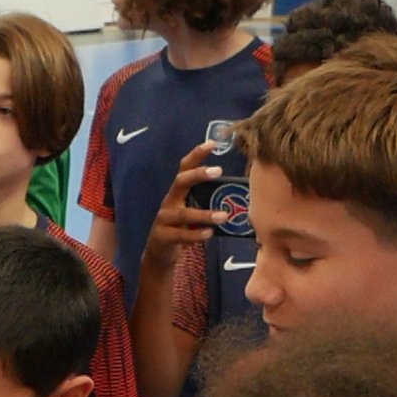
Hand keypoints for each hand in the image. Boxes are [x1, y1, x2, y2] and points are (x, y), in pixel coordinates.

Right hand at [140, 142, 229, 270]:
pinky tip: (209, 234)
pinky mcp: (163, 237)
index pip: (184, 168)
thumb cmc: (181, 229)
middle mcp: (170, 202)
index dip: (196, 155)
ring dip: (205, 214)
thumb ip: (206, 202)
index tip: (212, 143)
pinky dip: (196, 234)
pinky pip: (181, 235)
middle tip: (219, 171)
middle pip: (181, 182)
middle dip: (198, 175)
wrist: (159, 254)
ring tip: (224, 216)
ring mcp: (164, 219)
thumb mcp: (191, 211)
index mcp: (178, 193)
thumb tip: (238, 195)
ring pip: (184, 214)